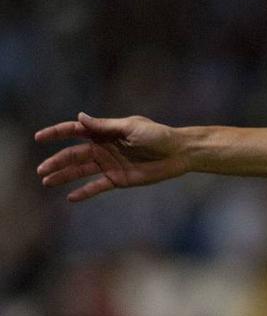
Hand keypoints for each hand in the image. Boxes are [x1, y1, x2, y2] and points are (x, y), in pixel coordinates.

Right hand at [35, 113, 189, 201]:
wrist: (179, 153)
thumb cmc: (158, 135)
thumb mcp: (131, 128)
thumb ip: (105, 126)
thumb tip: (80, 117)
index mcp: (105, 132)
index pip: (75, 131)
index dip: (56, 133)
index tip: (39, 137)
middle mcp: (103, 148)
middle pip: (74, 155)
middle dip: (56, 162)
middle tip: (40, 170)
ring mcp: (109, 164)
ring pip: (81, 171)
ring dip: (64, 176)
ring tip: (47, 182)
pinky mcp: (118, 179)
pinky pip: (97, 186)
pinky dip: (84, 192)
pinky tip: (70, 197)